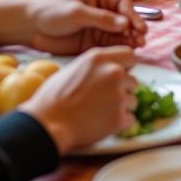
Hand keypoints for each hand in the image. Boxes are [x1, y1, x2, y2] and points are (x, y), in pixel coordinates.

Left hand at [0, 0, 146, 53]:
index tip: (138, 27)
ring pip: (121, 32)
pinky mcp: (93, 41)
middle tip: (142, 39)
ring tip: (138, 47)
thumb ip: (100, 18)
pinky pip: (111, 44)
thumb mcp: (76, 12)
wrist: (29, 27)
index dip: (132, 14)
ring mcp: (99, 26)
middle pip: (125, 18)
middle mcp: (102, 9)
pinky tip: (127, 51)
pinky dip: (120, 47)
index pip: (122, 3)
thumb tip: (124, 23)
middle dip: (135, 28)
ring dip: (130, 39)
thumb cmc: (50, 12)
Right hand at [20, 45, 138, 153]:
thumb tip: (107, 68)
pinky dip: (120, 123)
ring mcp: (118, 95)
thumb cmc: (52, 99)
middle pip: (133, 80)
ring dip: (122, 107)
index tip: (119, 76)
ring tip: (100, 113)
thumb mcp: (72, 69)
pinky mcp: (119, 117)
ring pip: (133, 101)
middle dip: (123, 90)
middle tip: (104, 100)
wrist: (47, 125)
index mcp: (99, 58)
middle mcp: (113, 73)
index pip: (130, 56)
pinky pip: (130, 119)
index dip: (126, 67)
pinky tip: (103, 123)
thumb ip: (95, 66)